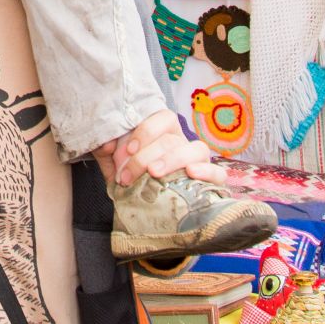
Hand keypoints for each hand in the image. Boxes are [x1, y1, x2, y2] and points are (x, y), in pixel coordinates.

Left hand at [96, 111, 224, 185]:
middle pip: (171, 140)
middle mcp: (182, 142)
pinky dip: (207, 172)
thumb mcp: (114, 163)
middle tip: (128, 176)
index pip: (163, 118)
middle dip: (146, 157)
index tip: (127, 150)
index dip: (146, 131)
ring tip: (154, 173)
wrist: (141, 205)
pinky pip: (218, 173)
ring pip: (197, 149)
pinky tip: (191, 174)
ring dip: (173, 160)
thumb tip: (107, 144)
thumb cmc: (130, 177)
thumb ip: (107, 150)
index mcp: (163, 131)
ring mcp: (197, 160)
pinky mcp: (209, 180)